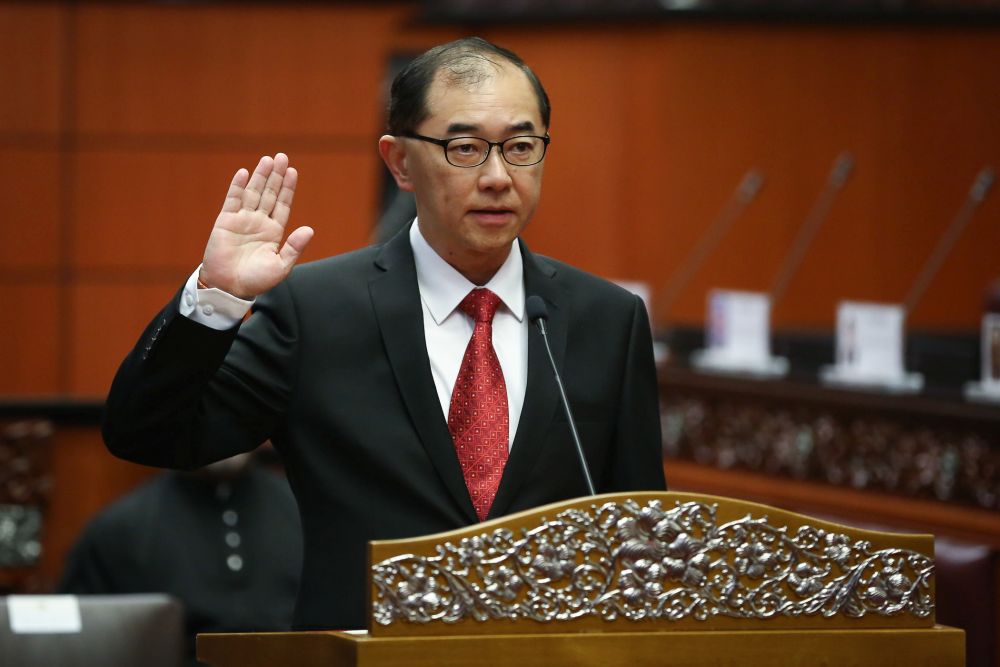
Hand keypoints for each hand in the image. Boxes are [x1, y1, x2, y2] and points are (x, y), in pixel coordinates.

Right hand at [199, 153, 313, 298]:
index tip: (293, 172)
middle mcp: (259, 222)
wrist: (229, 288)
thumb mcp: (281, 266)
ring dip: (260, 176)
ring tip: (268, 159)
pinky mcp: (225, 222)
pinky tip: (244, 173)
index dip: (288, 188)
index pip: (283, 204)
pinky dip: (237, 186)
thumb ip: (294, 247)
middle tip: (282, 157)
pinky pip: (232, 200)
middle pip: (269, 193)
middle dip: (276, 176)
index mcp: (274, 232)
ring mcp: (242, 220)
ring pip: (253, 193)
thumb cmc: (256, 280)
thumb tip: (310, 230)